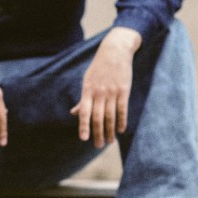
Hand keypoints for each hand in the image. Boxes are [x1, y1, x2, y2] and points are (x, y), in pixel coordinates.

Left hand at [71, 27, 140, 147]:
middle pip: (98, 117)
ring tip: (110, 141)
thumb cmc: (99, 68)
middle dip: (98, 133)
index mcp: (87, 90)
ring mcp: (112, 92)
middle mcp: (99, 93)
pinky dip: (122, 121)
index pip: (84, 112)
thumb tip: (74, 113)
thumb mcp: (87, 81)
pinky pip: (122, 109)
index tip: (83, 139)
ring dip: (110, 130)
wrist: (115, 51)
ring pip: (110, 116)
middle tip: (98, 145)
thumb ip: (83, 99)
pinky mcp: (124, 90)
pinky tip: (122, 130)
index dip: (83, 126)